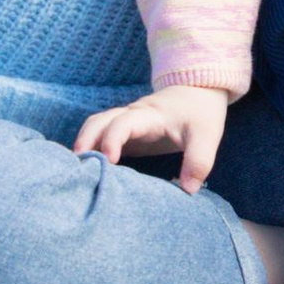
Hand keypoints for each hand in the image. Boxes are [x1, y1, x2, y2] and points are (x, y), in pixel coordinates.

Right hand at [74, 84, 230, 191]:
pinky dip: (92, 149)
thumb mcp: (207, 136)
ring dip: (85, 143)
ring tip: (77, 170)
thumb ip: (199, 161)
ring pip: (96, 126)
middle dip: (86, 140)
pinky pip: (102, 137)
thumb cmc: (200, 113)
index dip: (113, 138)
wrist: (198, 92)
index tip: (109, 160)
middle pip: (99, 121)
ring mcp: (126, 123)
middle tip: (77, 166)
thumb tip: (187, 190)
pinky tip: (88, 170)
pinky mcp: (126, 134)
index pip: (124, 122)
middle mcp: (132, 116)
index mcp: (149, 115)